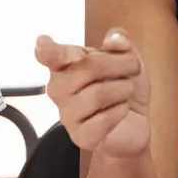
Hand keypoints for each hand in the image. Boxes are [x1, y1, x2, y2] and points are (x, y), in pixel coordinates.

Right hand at [36, 30, 149, 156]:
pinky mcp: (80, 136)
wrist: (134, 122)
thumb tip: (113, 41)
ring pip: (98, 94)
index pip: (51, 56)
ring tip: (125, 91)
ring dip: (123, 89)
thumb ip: (121, 42)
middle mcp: (59, 88)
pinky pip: (104, 119)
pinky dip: (121, 111)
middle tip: (132, 68)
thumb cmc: (122, 86)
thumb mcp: (128, 58)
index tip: (43, 44)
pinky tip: (121, 111)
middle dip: (119, 64)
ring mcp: (67, 114)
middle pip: (88, 67)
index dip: (48, 50)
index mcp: (65, 65)